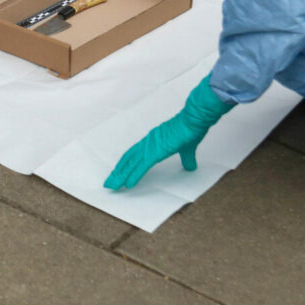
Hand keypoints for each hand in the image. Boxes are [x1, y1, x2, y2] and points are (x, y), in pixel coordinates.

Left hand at [104, 75, 234, 189]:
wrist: (194, 119)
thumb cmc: (191, 129)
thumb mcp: (188, 148)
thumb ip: (186, 157)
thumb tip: (190, 166)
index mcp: (153, 141)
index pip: (134, 154)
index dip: (125, 164)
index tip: (118, 173)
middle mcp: (148, 143)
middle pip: (128, 160)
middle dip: (118, 172)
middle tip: (109, 183)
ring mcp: (150, 147)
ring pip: (131, 164)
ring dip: (121, 176)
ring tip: (112, 185)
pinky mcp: (156, 152)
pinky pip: (142, 167)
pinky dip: (134, 176)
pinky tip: (128, 184)